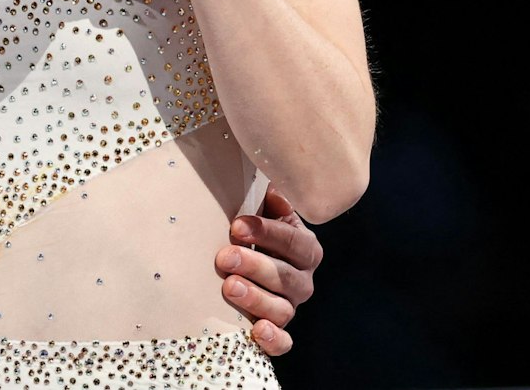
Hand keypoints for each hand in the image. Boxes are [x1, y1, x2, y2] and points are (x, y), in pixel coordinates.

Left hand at [216, 186, 322, 356]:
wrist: (251, 261)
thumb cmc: (255, 232)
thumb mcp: (264, 212)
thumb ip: (269, 200)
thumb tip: (273, 187)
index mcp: (304, 248)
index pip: (292, 241)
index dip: (266, 233)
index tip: (236, 226)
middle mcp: (302, 280)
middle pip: (286, 277)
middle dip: (255, 265)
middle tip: (225, 256)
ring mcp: (291, 306)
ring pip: (282, 309)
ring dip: (256, 299)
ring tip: (230, 287)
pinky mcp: (278, 330)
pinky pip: (283, 342)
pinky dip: (273, 339)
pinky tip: (257, 330)